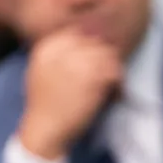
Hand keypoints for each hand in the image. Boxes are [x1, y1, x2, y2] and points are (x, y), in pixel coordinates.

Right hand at [17, 29, 122, 159]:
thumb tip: (90, 46)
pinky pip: (115, 72)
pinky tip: (115, 96)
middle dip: (106, 60)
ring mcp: (77, 63)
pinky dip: (119, 85)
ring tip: (113, 89)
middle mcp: (61, 51)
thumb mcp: (43, 72)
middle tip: (109, 79)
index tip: (98, 65)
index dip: (92, 49)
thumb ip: (60, 57)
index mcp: (48, 48)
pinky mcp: (92, 79)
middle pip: (97, 44)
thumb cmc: (46, 105)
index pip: (78, 34)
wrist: (45, 128)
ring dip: (115, 73)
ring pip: (109, 56)